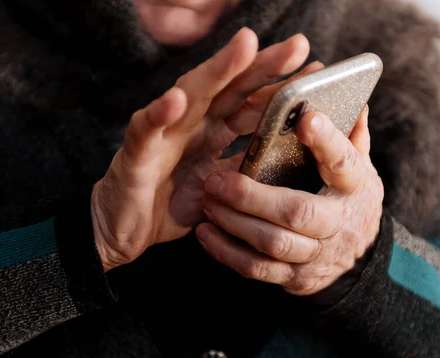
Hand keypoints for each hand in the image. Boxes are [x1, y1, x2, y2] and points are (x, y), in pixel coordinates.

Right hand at [92, 28, 321, 270]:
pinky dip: (159, 115)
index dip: (280, 88)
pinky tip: (176, 100)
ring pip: (192, 96)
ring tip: (245, 46)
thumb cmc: (167, 204)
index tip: (317, 72)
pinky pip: (146, 131)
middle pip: (230, 89)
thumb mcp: (218, 188)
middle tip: (299, 44)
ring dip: (217, 71)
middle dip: (262, 65)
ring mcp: (163, 134)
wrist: (122, 230)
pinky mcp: (136, 153)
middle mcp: (191, 125)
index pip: (250, 103)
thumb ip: (243, 167)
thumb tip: (283, 157)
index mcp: (212, 133)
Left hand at [195, 106, 383, 295]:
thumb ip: (350, 136)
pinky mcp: (294, 277)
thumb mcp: (357, 167)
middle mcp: (337, 223)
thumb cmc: (347, 199)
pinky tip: (205, 232)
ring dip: (233, 222)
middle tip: (215, 180)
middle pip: (296, 212)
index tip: (305, 120)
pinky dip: (226, 252)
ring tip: (207, 201)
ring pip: (272, 243)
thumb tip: (354, 100)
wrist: (357, 258)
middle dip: (251, 197)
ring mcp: (315, 255)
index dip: (326, 142)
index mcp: (354, 186)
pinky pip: (257, 269)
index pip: (342, 163)